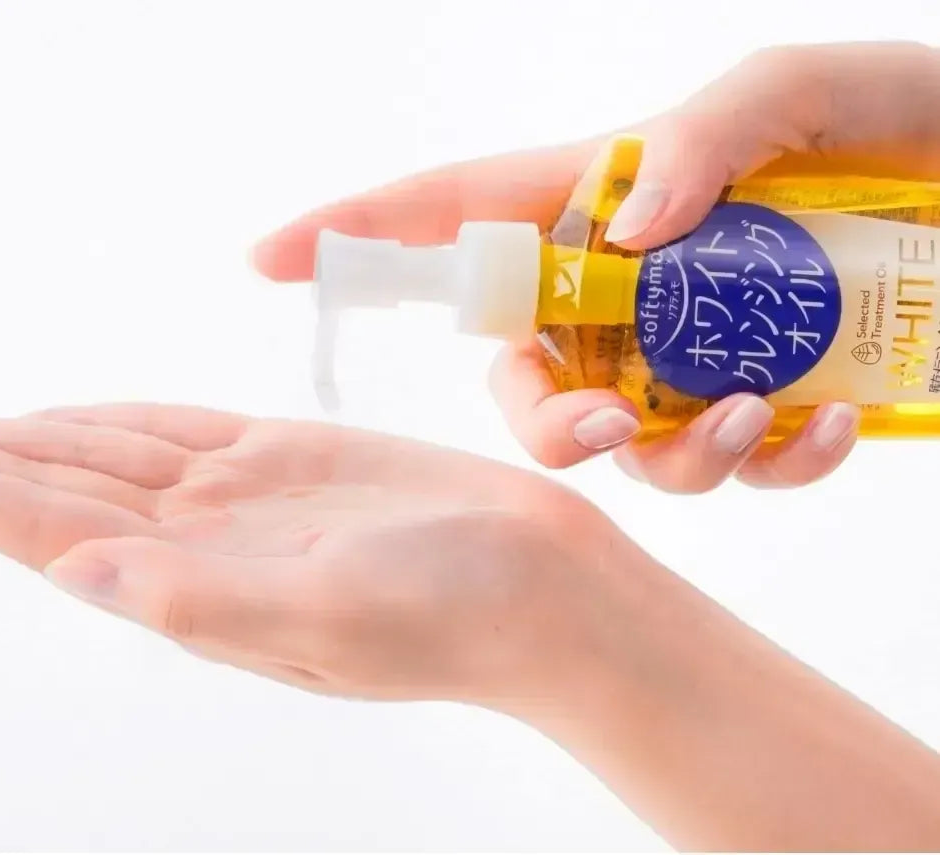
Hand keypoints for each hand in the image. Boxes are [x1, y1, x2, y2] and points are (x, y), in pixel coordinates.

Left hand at [0, 403, 625, 703]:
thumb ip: (200, 597)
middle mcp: (212, 544)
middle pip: (76, 495)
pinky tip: (93, 418)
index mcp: (202, 587)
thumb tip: (79, 570)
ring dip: (52, 441)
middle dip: (1, 464)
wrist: (543, 586)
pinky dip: (132, 420)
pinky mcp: (299, 460)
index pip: (62, 537)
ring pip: (125, 459)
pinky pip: (191, 431)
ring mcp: (253, 499)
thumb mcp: (326, 615)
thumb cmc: (451, 613)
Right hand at [251, 41, 939, 492]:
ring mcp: (689, 359)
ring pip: (627, 448)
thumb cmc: (900, 121)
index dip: (359, 236)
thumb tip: (624, 239)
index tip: (271, 258)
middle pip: (527, 380)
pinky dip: (777, 462)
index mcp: (608, 203)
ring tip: (759, 410)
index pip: (458, 216)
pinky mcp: (760, 407)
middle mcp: (629, 295)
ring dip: (680, 453)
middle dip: (544, 424)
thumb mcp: (798, 92)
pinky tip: (825, 423)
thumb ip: (701, 139)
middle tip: (598, 427)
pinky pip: (731, 466)